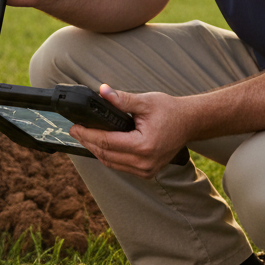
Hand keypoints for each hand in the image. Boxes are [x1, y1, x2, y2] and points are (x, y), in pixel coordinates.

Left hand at [70, 84, 189, 178]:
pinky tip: (100, 145)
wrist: (190, 122)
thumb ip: (122, 99)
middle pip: (106, 155)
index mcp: (144, 146)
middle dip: (88, 142)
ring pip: (111, 163)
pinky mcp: (147, 172)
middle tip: (75, 130)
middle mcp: (145, 163)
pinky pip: (120, 166)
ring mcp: (146, 170)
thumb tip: (102, 92)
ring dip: (96, 150)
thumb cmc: (170, 111)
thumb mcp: (146, 101)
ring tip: (84, 136)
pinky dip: (108, 156)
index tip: (74, 127)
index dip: (87, 134)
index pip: (107, 142)